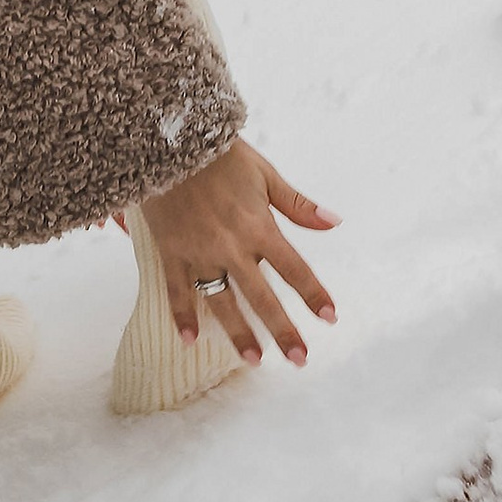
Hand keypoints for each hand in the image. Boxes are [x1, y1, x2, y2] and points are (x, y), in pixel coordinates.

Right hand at [140, 139, 337, 367]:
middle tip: (299, 359)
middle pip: (262, 296)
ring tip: (255, 360)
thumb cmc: (220, 156)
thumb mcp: (265, 174)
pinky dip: (182, 315)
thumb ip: (298, 204)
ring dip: (239, 333)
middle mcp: (231, 245)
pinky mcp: (170, 252)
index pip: (294, 268)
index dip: (313, 293)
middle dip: (283, 330)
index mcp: (259, 226)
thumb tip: (333, 222)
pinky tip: (190, 340)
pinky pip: (177, 291)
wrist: (168, 141)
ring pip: (222, 301)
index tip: (329, 317)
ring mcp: (199, 252)